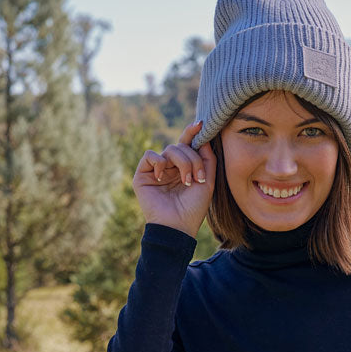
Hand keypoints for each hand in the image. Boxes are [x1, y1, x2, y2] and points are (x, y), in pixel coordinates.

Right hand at [132, 120, 216, 238]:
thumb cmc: (193, 209)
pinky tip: (162, 177)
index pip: (187, 145)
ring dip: (182, 162)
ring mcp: (156, 171)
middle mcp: (170, 168)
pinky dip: (159, 162)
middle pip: (181, 146)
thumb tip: (204, 137)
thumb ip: (208, 159)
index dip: (192, 133)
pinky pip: (150, 155)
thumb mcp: (207, 182)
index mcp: (184, 169)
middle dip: (193, 159)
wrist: (177, 226)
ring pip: (169, 149)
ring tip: (186, 181)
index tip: (201, 124)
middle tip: (197, 178)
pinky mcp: (142, 175)